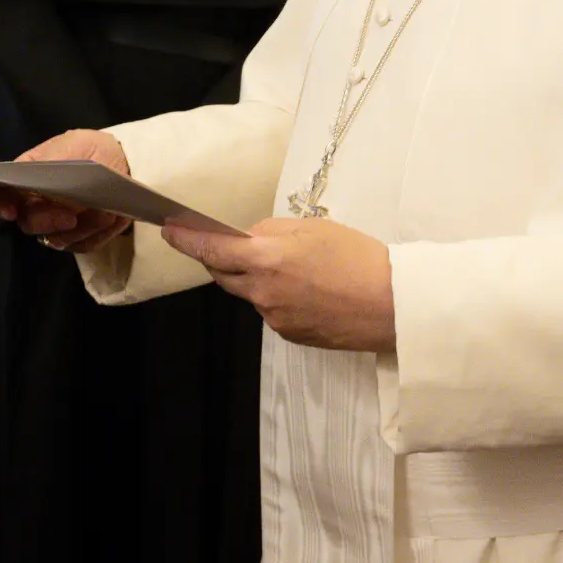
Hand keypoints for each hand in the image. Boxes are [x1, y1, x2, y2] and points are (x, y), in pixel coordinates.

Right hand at [0, 129, 133, 252]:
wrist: (122, 161)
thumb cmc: (90, 150)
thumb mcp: (70, 146)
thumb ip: (49, 163)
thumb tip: (33, 181)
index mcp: (26, 179)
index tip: (10, 211)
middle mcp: (36, 206)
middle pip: (29, 223)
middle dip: (47, 221)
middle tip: (70, 216)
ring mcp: (57, 225)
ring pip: (59, 239)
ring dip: (84, 226)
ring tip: (105, 210)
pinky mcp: (79, 238)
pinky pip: (84, 245)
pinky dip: (100, 232)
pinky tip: (114, 218)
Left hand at [162, 216, 395, 351]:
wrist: (393, 304)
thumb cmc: (359, 259)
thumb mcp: (312, 228)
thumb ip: (271, 232)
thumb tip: (248, 238)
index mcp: (267, 259)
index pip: (212, 249)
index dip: (186, 239)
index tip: (170, 230)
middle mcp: (263, 292)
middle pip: (223, 273)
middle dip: (222, 258)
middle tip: (234, 244)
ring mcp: (275, 317)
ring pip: (248, 293)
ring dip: (255, 278)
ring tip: (293, 267)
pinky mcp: (289, 335)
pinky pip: (269, 310)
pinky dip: (275, 297)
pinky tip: (305, 290)